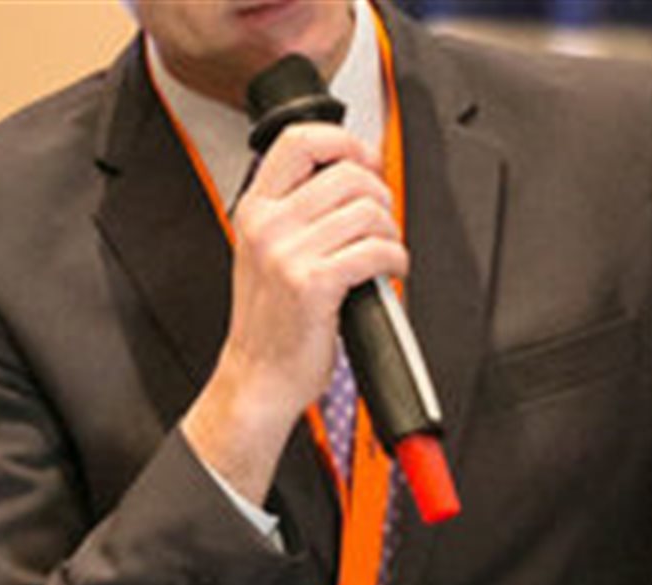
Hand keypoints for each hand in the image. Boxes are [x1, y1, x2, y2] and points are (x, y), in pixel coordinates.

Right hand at [182, 122, 405, 503]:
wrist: (257, 377)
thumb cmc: (269, 322)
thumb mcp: (265, 253)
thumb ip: (295, 212)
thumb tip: (350, 176)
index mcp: (255, 210)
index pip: (300, 140)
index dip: (345, 142)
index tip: (365, 161)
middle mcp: (268, 226)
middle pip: (346, 173)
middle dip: (379, 194)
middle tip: (382, 220)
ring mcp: (288, 254)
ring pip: (367, 211)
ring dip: (391, 230)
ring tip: (385, 251)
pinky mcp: (314, 284)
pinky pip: (375, 250)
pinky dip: (396, 259)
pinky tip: (391, 271)